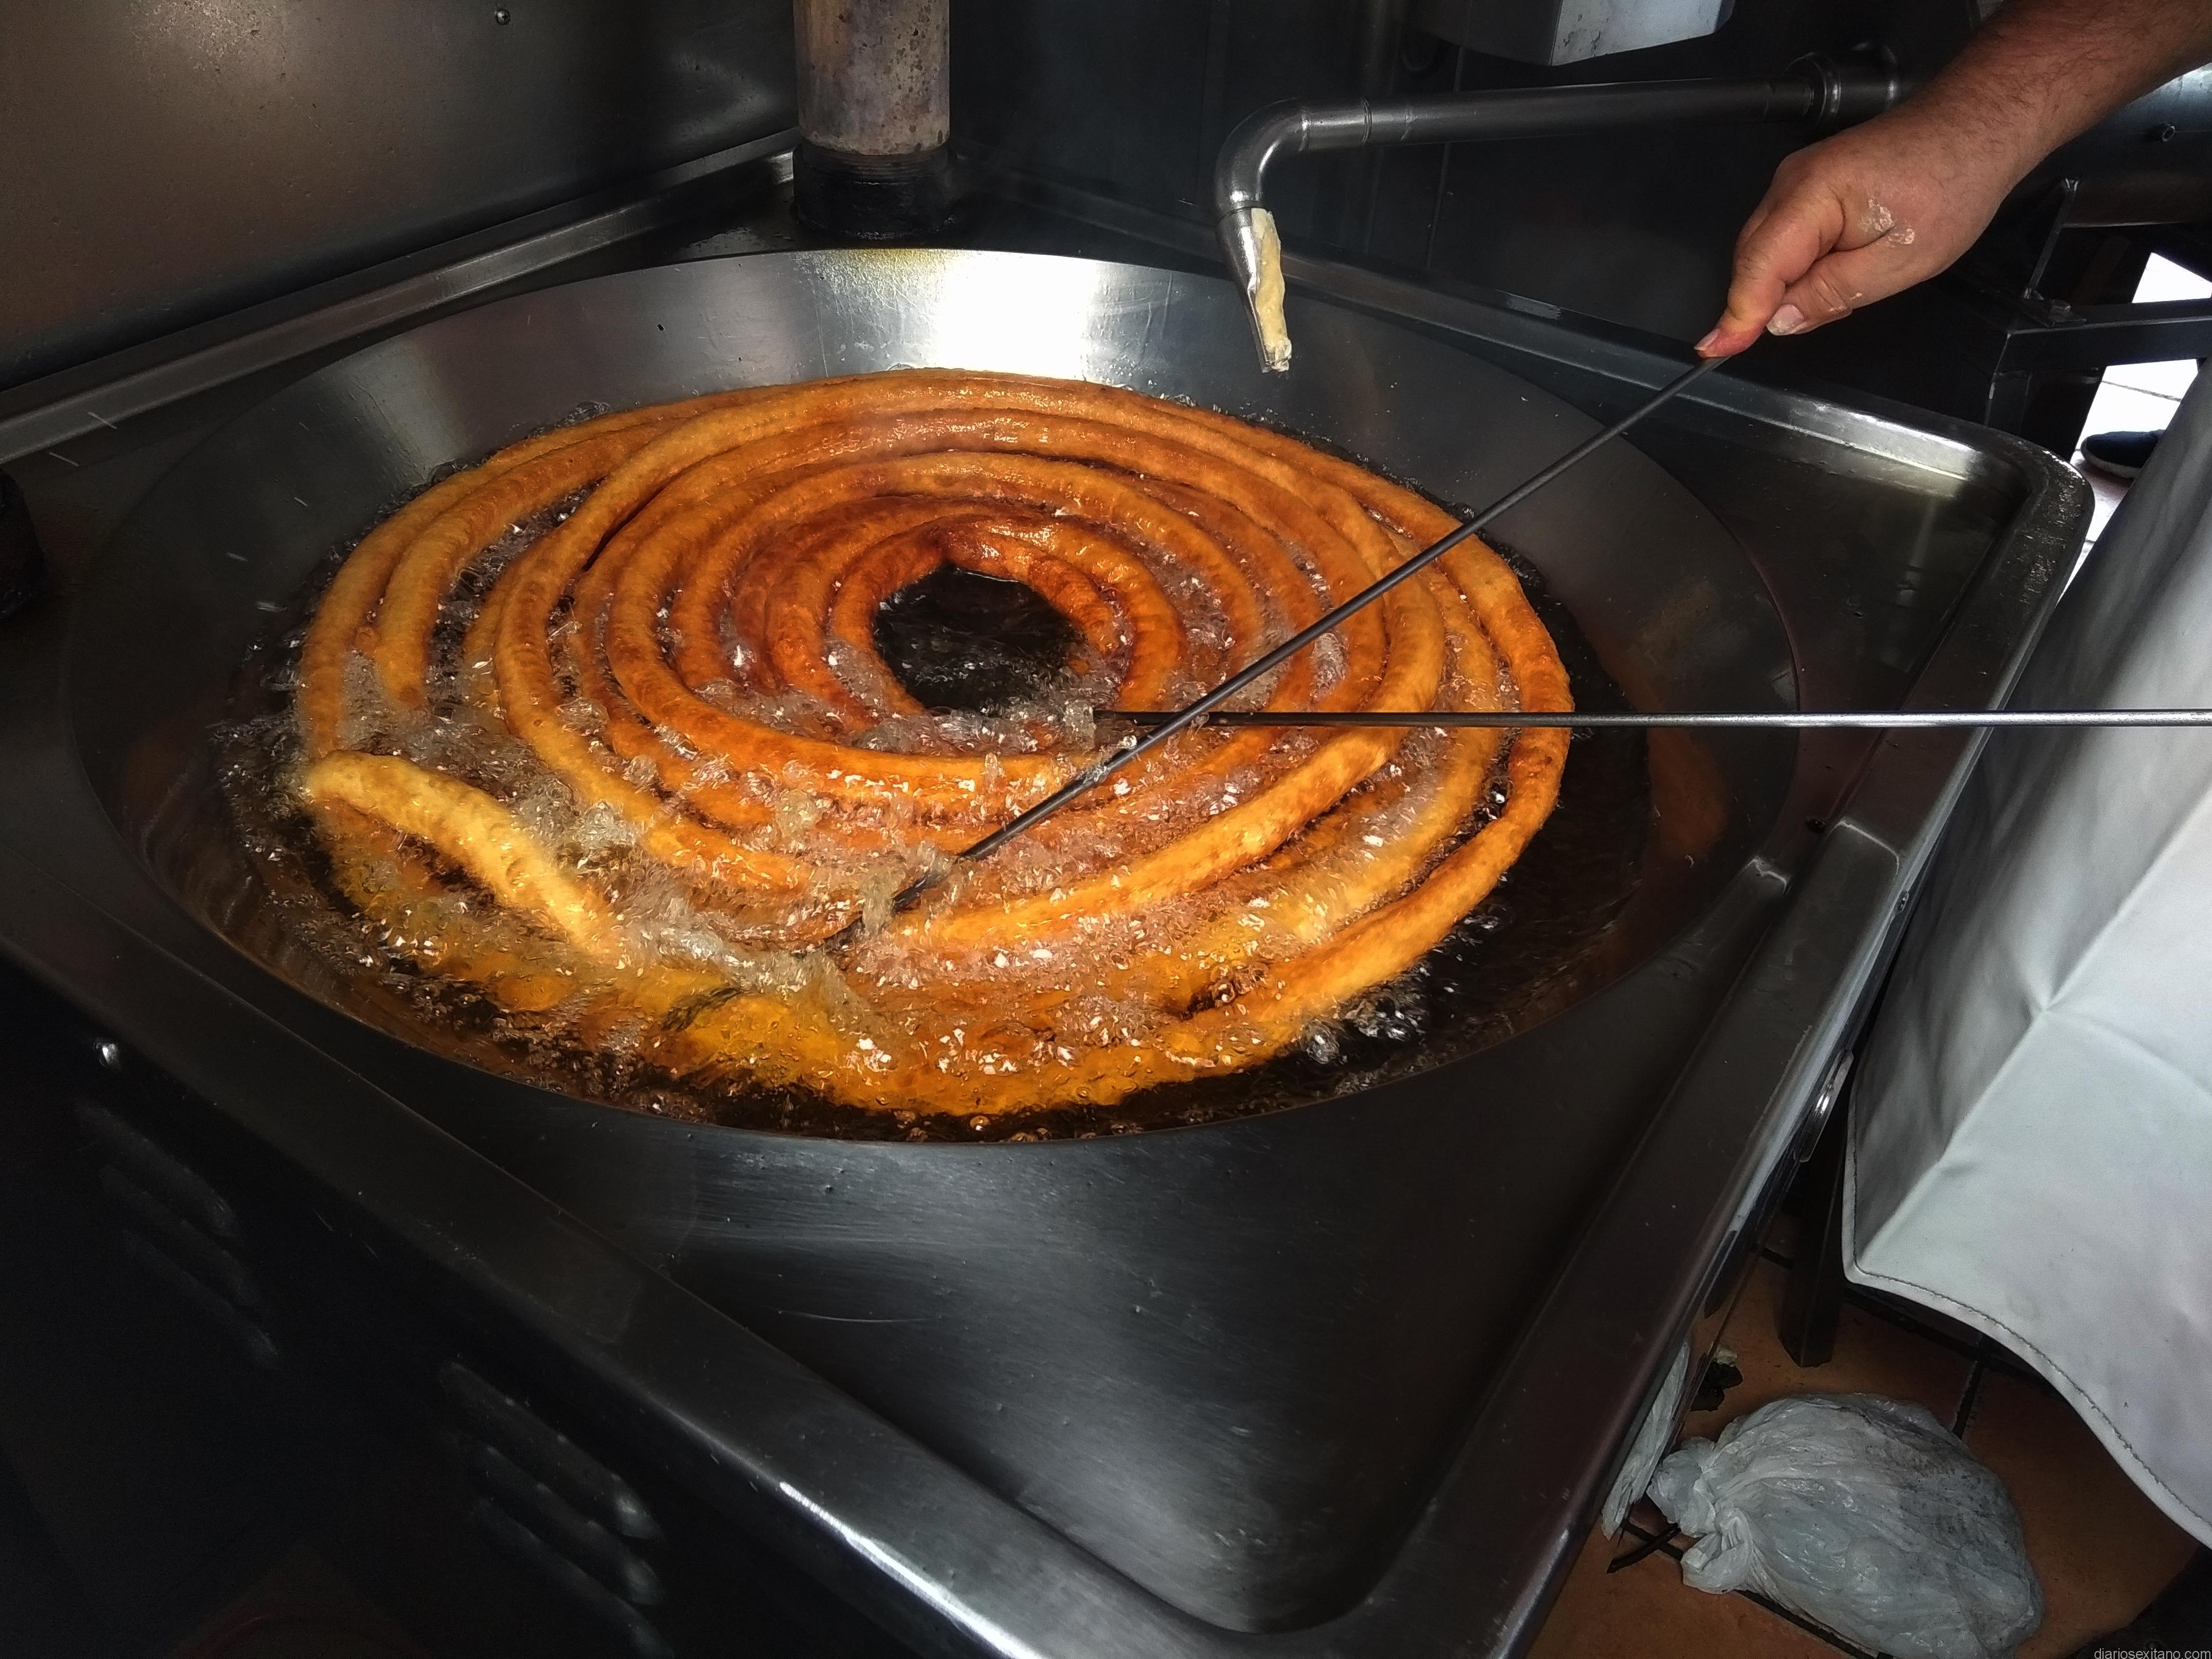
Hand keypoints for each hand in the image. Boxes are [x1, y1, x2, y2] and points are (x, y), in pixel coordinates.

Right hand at [1697, 107, 2027, 356]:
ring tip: (1841, 294)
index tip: (1714, 351)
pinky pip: (1783, 241)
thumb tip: (1779, 320)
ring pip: (1765, 253)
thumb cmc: (1952, 183)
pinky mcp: (1808, 188)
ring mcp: (1796, 183)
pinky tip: (1832, 277)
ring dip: (1785, 288)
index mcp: (1811, 195)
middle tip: (1805, 326)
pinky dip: (1795, 269)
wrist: (1976, 126)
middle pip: (1752, 260)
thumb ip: (1833, 292)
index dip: (1738, 315)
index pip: (1757, 267)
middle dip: (1764, 304)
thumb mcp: (1900, 259)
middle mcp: (1791, 184)